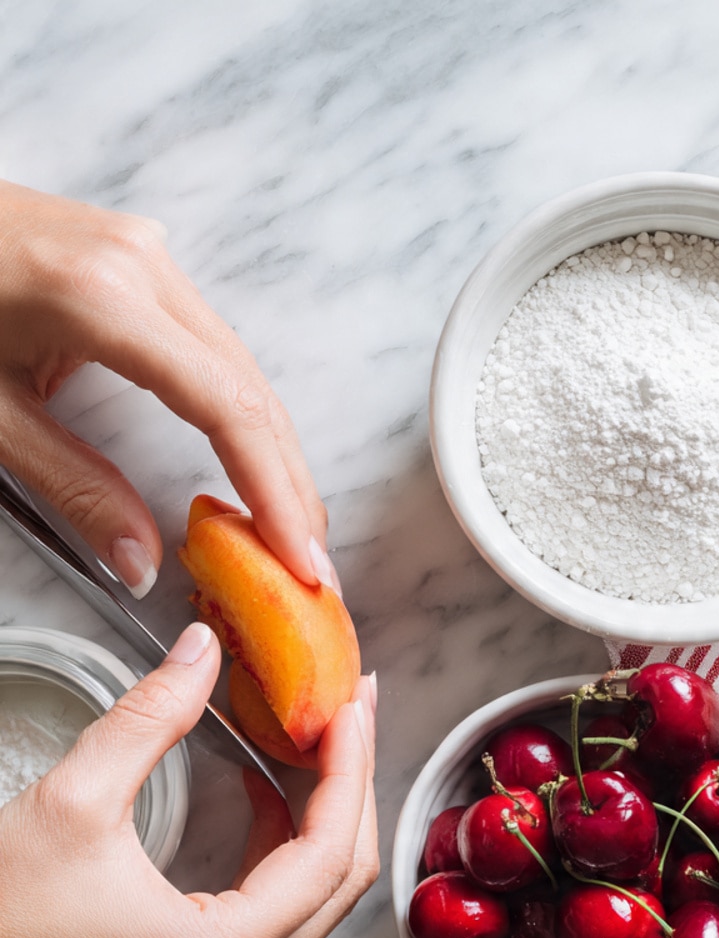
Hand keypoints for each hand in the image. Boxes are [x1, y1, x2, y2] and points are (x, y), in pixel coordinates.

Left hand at [0, 180, 334, 596]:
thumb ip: (70, 486)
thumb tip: (142, 561)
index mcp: (99, 296)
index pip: (226, 408)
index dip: (274, 492)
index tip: (299, 559)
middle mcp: (143, 265)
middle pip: (252, 390)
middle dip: (290, 485)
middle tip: (310, 563)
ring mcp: (149, 254)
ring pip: (243, 368)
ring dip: (273, 453)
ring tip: (289, 526)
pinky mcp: (144, 261)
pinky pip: (215, 347)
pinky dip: (241, 413)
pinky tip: (252, 461)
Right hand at [0, 623, 377, 937]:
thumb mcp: (71, 799)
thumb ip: (152, 716)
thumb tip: (203, 648)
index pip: (328, 855)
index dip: (350, 772)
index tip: (353, 710)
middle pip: (336, 888)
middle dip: (350, 793)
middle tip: (350, 720)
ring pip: (307, 910)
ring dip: (318, 826)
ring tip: (315, 750)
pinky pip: (268, 931)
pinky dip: (279, 864)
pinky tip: (262, 802)